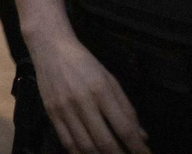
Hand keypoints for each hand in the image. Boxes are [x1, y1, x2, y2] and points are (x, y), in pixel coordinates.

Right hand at [32, 33, 149, 153]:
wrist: (49, 48)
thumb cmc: (84, 62)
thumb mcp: (110, 80)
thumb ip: (126, 108)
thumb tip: (141, 135)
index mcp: (101, 91)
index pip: (124, 128)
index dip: (138, 147)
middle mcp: (82, 102)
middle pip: (104, 141)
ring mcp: (64, 109)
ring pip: (85, 146)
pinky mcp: (51, 113)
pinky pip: (66, 141)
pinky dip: (79, 153)